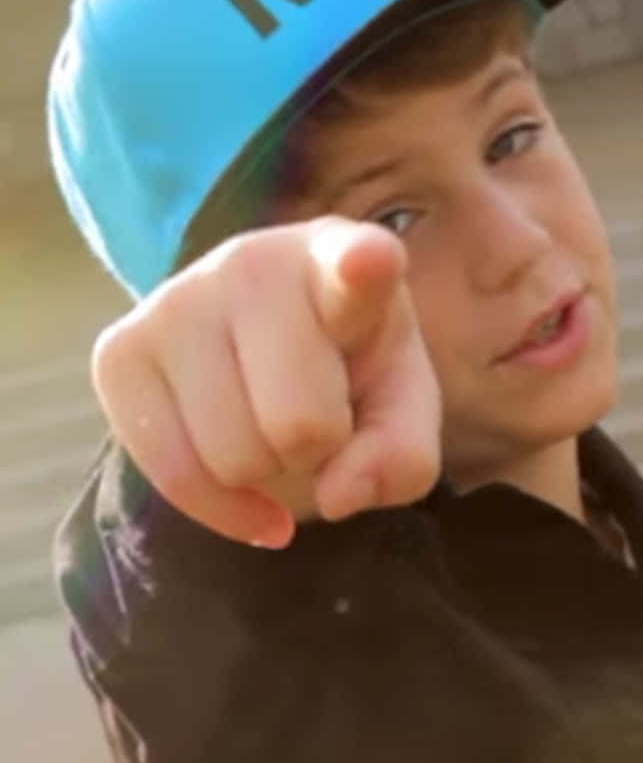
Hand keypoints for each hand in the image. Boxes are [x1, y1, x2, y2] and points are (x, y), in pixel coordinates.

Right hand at [91, 217, 441, 547]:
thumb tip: (336, 496)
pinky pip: (173, 477)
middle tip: (318, 413)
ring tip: (270, 417)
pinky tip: (246, 476)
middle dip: (318, 448)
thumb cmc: (350, 372)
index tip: (370, 259)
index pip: (353, 267)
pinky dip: (221, 503)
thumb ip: (402, 457)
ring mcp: (177, 300)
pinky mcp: (119, 351)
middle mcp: (254, 266)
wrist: (267, 348)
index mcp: (342, 264)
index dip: (363, 266)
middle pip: (299, 425)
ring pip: (234, 460)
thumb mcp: (401, 411)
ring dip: (267, 470)